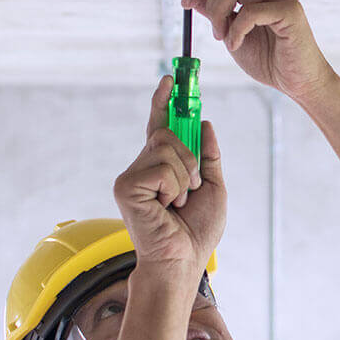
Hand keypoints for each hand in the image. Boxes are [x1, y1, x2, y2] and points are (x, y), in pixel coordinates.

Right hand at [113, 76, 226, 271]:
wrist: (183, 259)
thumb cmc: (196, 230)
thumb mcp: (213, 186)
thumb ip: (209, 156)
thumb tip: (205, 122)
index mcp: (160, 166)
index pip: (159, 125)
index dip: (163, 102)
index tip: (169, 80)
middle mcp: (141, 167)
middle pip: (166, 132)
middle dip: (189, 157)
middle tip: (191, 188)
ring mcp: (131, 176)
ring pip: (165, 147)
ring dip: (184, 176)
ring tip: (178, 202)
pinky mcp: (126, 187)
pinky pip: (161, 168)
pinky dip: (174, 187)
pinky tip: (167, 207)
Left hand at [181, 0, 334, 103]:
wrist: (296, 81)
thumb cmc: (269, 57)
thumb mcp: (229, 29)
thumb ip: (211, 7)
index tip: (186, 3)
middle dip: (208, 2)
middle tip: (213, 31)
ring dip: (219, 15)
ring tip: (224, 38)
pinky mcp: (290, 11)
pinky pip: (250, 11)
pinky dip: (236, 31)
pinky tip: (236, 44)